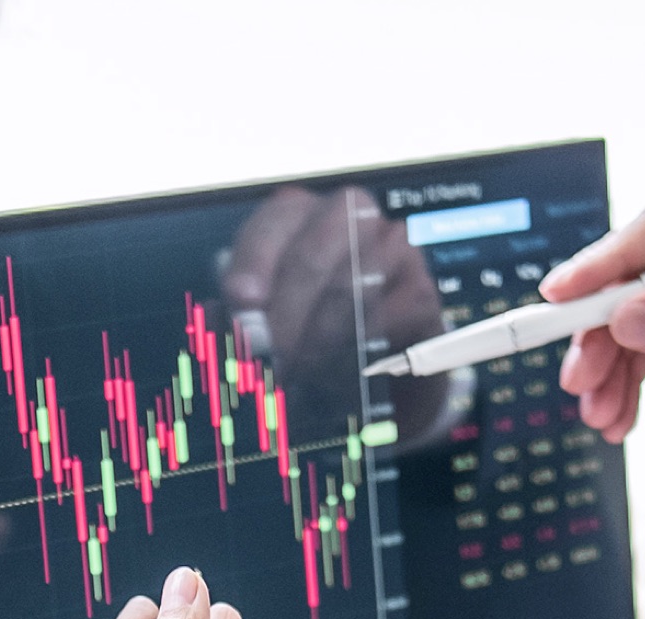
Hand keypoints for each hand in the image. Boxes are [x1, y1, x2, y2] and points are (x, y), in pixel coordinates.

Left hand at [223, 186, 450, 440]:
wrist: (381, 371)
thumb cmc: (315, 335)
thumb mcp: (272, 320)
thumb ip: (244, 315)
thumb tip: (222, 320)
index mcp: (301, 215)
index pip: (274, 222)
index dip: (254, 263)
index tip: (240, 305)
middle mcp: (349, 218)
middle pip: (313, 255)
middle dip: (285, 313)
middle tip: (268, 358)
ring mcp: (391, 249)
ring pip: (352, 286)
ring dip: (319, 338)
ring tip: (297, 374)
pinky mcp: (421, 291)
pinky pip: (389, 316)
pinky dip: (359, 350)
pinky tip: (337, 377)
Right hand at [548, 160, 644, 443]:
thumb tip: (630, 316)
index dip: (609, 260)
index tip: (562, 295)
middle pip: (639, 265)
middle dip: (603, 329)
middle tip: (579, 378)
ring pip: (632, 303)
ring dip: (610, 360)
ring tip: (602, 413)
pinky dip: (628, 370)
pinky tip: (620, 410)